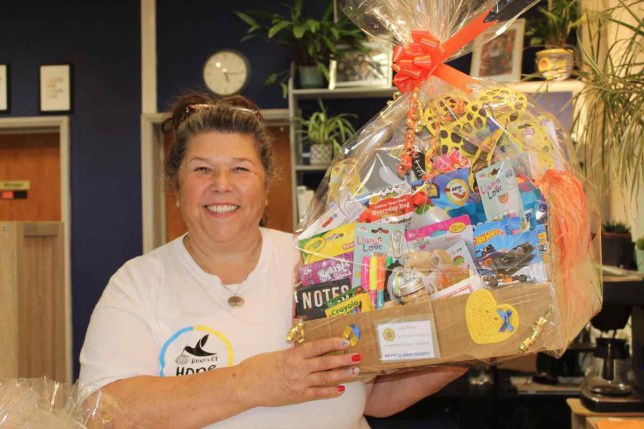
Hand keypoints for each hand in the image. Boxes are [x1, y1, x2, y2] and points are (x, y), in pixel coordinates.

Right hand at [238, 338, 360, 406]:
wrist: (245, 386)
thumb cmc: (258, 366)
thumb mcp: (277, 353)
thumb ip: (294, 352)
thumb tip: (309, 348)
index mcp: (293, 355)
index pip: (317, 346)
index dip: (332, 343)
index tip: (345, 340)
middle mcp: (298, 368)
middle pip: (326, 362)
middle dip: (343, 359)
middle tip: (358, 356)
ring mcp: (299, 383)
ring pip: (325, 378)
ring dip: (342, 375)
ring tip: (355, 372)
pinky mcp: (297, 396)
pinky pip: (317, 394)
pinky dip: (330, 391)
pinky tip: (340, 389)